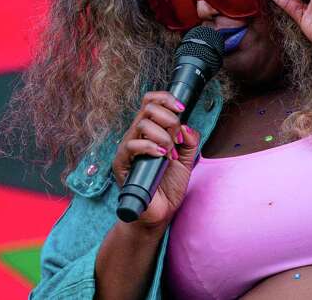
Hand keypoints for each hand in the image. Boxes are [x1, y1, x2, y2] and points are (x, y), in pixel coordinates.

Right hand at [110, 91, 200, 229]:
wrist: (159, 213)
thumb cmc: (168, 187)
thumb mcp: (186, 160)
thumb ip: (190, 141)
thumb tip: (187, 127)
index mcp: (149, 131)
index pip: (150, 102)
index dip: (166, 99)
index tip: (182, 109)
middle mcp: (136, 136)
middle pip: (147, 108)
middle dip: (169, 119)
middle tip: (177, 139)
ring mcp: (127, 149)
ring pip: (141, 124)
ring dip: (163, 135)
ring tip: (170, 152)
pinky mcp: (121, 164)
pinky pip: (131, 145)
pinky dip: (151, 147)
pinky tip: (162, 156)